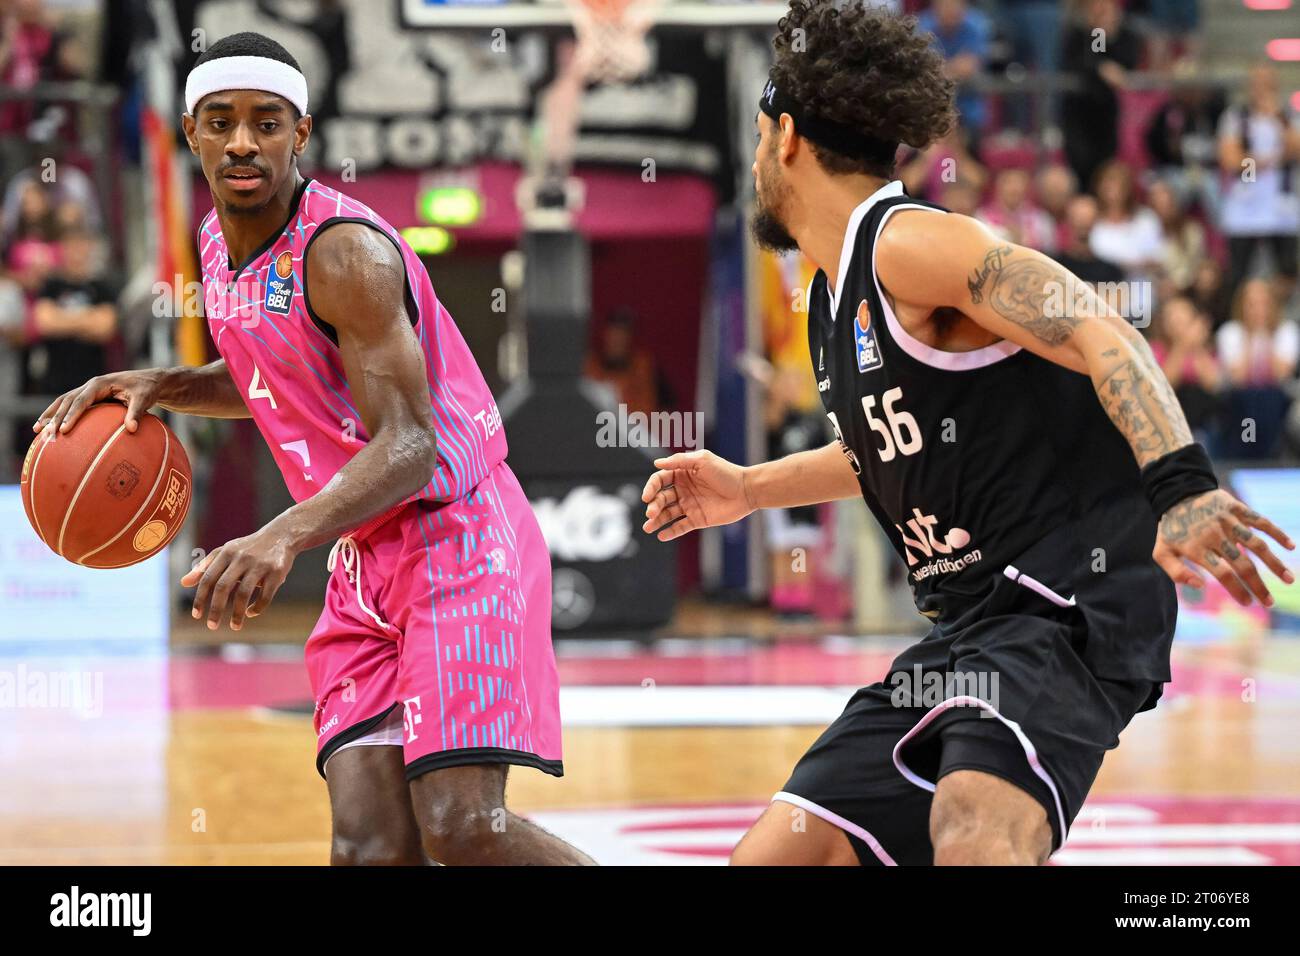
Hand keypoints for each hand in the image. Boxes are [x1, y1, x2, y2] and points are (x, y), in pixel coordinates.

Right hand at [33, 368, 170, 434]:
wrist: (148, 380)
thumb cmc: (147, 389)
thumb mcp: (144, 399)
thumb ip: (137, 412)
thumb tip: (132, 429)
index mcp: (100, 384)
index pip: (82, 400)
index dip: (72, 414)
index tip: (64, 429)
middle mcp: (90, 385)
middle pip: (67, 401)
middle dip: (55, 417)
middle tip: (47, 434)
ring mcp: (87, 390)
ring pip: (63, 402)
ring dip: (50, 415)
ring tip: (37, 431)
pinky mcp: (89, 397)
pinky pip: (70, 406)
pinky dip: (58, 415)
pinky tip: (49, 428)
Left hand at [181, 526, 297, 629]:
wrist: (282, 535)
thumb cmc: (248, 548)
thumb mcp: (225, 552)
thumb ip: (205, 567)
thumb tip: (183, 583)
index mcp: (226, 553)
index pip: (208, 578)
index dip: (201, 598)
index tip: (196, 615)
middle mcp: (241, 558)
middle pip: (223, 586)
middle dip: (216, 609)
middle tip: (212, 626)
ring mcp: (260, 564)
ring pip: (243, 593)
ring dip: (237, 613)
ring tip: (235, 626)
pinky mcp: (276, 571)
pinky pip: (265, 595)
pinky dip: (257, 608)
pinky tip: (251, 613)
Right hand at [641, 449, 754, 541]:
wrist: (746, 491)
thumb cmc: (726, 472)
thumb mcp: (702, 460)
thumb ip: (679, 461)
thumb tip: (657, 463)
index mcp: (682, 474)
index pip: (659, 480)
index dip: (651, 488)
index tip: (647, 497)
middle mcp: (683, 490)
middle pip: (661, 498)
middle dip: (653, 506)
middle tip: (651, 512)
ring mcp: (690, 505)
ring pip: (667, 514)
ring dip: (657, 520)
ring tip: (648, 527)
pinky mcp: (697, 519)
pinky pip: (680, 527)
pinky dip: (670, 532)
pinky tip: (661, 535)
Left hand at [1153, 489, 1294, 605]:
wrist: (1176, 492)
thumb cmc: (1171, 528)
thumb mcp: (1161, 552)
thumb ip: (1176, 572)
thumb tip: (1200, 587)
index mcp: (1197, 548)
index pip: (1222, 574)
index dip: (1236, 590)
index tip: (1248, 603)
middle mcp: (1215, 535)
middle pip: (1242, 564)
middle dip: (1258, 586)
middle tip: (1269, 603)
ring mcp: (1228, 521)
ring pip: (1257, 545)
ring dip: (1275, 563)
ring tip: (1289, 580)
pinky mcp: (1237, 508)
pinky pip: (1260, 521)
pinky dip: (1277, 533)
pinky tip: (1291, 546)